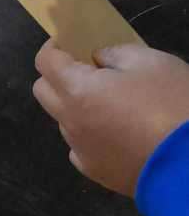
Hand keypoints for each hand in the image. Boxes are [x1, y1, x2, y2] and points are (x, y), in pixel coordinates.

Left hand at [33, 41, 188, 196]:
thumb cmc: (173, 105)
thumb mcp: (150, 62)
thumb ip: (114, 54)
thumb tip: (97, 59)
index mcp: (76, 90)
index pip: (45, 62)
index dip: (53, 48)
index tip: (69, 43)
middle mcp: (69, 121)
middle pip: (44, 91)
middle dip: (57, 76)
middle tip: (88, 71)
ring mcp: (80, 150)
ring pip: (63, 120)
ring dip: (75, 107)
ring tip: (110, 104)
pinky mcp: (96, 172)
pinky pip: (81, 147)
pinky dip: (90, 135)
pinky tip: (117, 133)